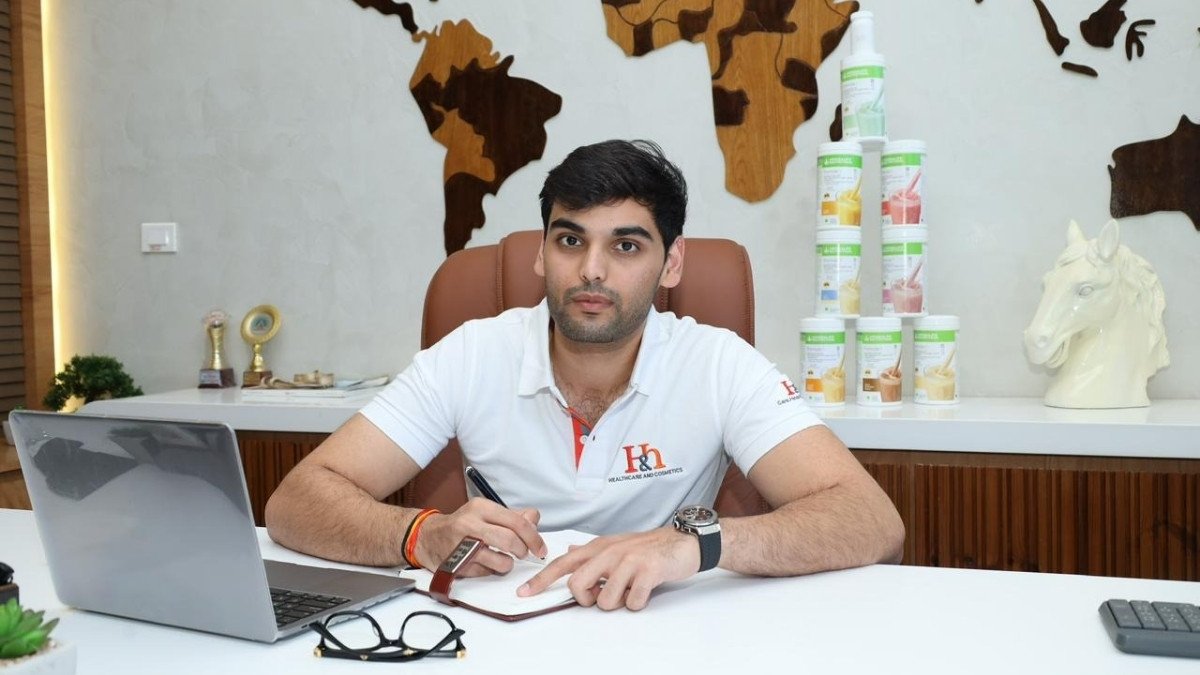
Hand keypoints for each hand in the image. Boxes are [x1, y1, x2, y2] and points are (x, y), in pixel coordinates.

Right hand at [414, 498, 546, 575]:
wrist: (428, 538)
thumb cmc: (463, 525)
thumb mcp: (485, 512)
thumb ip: (512, 515)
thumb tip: (534, 519)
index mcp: (480, 507)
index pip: (516, 522)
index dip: (534, 537)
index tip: (540, 548)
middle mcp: (470, 524)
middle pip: (511, 541)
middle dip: (523, 550)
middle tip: (523, 554)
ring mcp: (462, 547)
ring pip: (502, 562)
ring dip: (508, 564)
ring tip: (504, 560)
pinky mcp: (458, 566)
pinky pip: (487, 573)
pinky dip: (492, 571)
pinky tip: (485, 564)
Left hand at [517, 527, 699, 610]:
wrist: (684, 542)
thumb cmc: (648, 547)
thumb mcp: (616, 545)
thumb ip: (591, 553)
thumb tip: (569, 553)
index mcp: (599, 547)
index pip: (563, 564)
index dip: (541, 580)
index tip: (524, 593)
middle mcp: (610, 552)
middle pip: (578, 585)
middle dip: (587, 599)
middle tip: (603, 594)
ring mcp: (628, 561)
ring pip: (605, 600)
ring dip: (618, 602)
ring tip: (631, 589)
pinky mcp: (647, 571)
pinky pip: (632, 602)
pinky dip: (638, 603)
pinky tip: (646, 589)